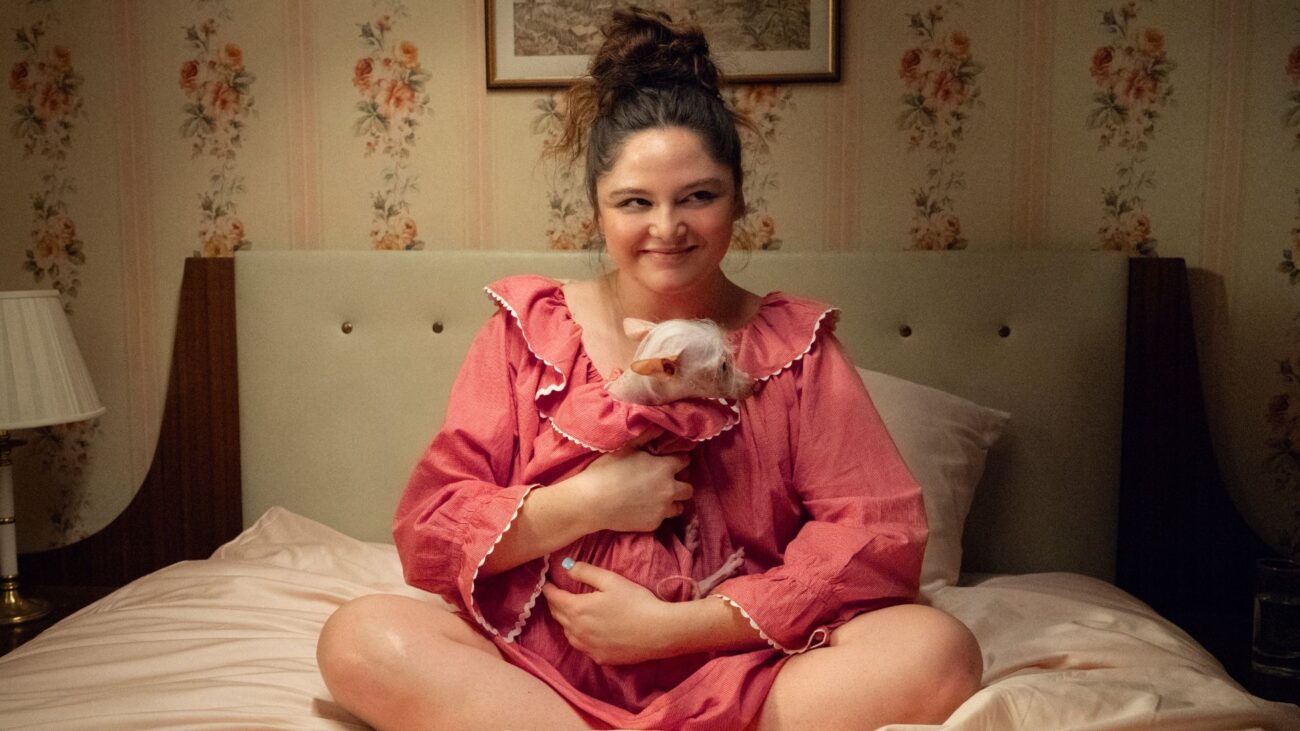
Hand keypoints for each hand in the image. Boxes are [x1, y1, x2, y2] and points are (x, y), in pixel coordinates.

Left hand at [541, 560, 676, 664]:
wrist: (658, 632)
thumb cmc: (636, 602)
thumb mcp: (611, 580)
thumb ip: (585, 572)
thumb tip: (565, 565)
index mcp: (577, 609)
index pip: (554, 598)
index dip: (548, 589)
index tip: (546, 582)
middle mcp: (577, 631)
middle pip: (558, 615)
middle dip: (555, 603)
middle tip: (556, 594)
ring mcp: (588, 647)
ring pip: (567, 633)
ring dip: (565, 621)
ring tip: (570, 612)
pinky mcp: (599, 658)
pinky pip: (581, 646)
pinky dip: (579, 636)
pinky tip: (587, 632)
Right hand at [572, 430, 692, 532]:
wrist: (592, 502)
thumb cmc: (606, 471)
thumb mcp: (626, 447)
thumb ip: (646, 437)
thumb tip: (661, 428)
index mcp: (664, 468)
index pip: (685, 462)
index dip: (679, 460)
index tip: (671, 462)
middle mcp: (669, 489)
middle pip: (688, 489)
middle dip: (681, 484)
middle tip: (666, 482)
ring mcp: (662, 509)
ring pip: (679, 507)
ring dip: (672, 502)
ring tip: (657, 498)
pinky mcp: (653, 524)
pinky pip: (662, 519)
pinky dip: (656, 514)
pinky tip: (642, 509)